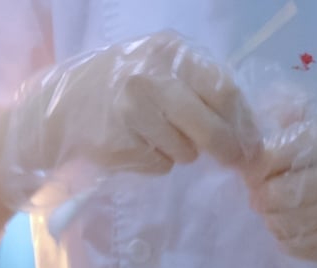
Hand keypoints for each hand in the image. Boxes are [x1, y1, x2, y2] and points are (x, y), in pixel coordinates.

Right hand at [1, 32, 260, 208]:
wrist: (65, 105)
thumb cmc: (125, 86)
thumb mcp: (162, 68)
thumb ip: (200, 85)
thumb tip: (244, 126)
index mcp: (171, 53)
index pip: (223, 89)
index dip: (242, 121)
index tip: (251, 142)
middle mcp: (152, 78)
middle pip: (208, 127)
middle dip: (226, 149)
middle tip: (233, 161)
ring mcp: (132, 113)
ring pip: (184, 151)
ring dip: (181, 152)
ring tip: (158, 136)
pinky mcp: (119, 145)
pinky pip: (159, 165)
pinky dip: (156, 162)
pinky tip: (138, 145)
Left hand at [241, 104, 316, 267]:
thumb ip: (295, 121)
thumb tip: (264, 114)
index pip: (278, 152)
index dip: (256, 167)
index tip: (252, 173)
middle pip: (276, 193)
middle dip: (260, 197)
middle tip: (259, 198)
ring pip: (282, 221)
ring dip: (271, 219)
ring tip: (275, 213)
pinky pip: (294, 243)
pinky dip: (284, 238)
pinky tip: (291, 229)